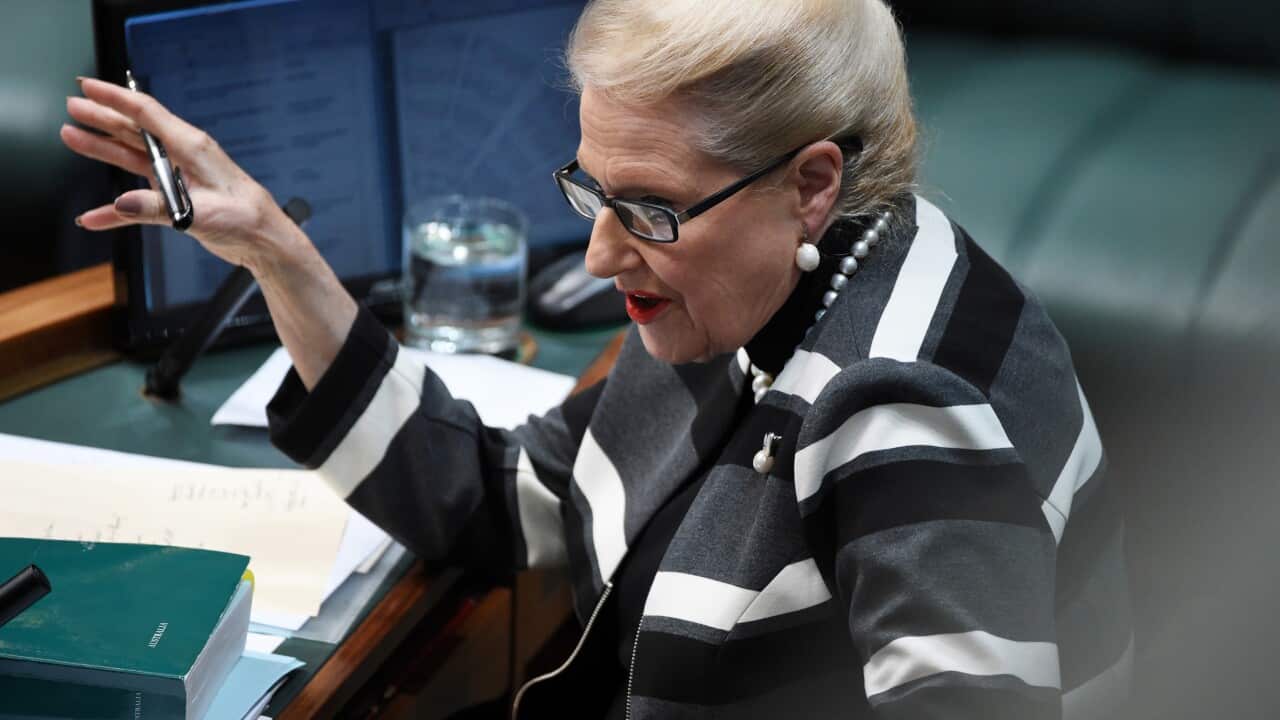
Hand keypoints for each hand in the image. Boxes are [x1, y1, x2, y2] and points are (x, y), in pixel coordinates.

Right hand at [61, 77, 294, 271]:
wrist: (265, 241)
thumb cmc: (247, 219)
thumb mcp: (202, 214)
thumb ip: (157, 208)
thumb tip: (121, 204)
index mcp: (192, 147)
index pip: (147, 114)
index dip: (115, 97)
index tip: (88, 86)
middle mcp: (183, 156)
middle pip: (134, 130)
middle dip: (102, 117)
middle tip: (73, 106)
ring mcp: (178, 176)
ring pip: (133, 156)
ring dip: (103, 148)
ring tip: (72, 136)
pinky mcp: (177, 197)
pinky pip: (139, 197)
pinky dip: (117, 209)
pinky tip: (95, 216)